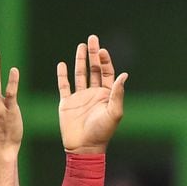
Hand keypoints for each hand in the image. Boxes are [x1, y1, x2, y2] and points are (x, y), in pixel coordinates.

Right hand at [56, 34, 127, 153]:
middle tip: (92, 38)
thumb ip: (118, 93)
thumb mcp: (114, 112)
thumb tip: (124, 74)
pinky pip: (64, 86)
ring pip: (80, 74)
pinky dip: (62, 75)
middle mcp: (94, 94)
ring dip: (80, 60)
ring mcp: (80, 97)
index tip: (101, 50)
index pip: (107, 72)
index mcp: (107, 95)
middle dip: (93, 54)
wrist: (84, 147)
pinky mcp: (67, 103)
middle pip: (94, 69)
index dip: (105, 60)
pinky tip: (62, 64)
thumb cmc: (102, 132)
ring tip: (80, 45)